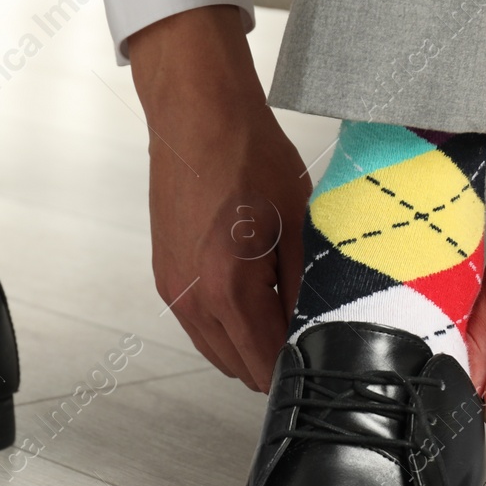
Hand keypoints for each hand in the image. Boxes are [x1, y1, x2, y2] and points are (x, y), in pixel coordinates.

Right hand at [128, 6, 310, 391]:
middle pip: (238, 368)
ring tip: (279, 310)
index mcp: (227, 291)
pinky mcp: (166, 278)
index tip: (319, 357)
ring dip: (248, 344)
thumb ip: (305, 290)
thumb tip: (314, 332)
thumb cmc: (247, 156)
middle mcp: (192, 300)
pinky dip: (226, 324)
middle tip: (306, 333)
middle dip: (273, 360)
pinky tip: (251, 292)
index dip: (297, 368)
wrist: (198, 117)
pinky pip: (199, 326)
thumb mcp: (298, 225)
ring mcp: (173, 291)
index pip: (264, 366)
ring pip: (216, 351)